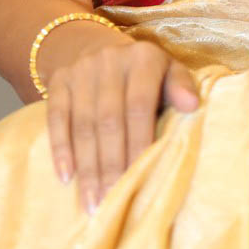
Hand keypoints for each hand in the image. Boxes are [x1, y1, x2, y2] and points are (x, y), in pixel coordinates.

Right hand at [45, 36, 198, 213]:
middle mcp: (110, 59)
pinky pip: (56, 116)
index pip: (139, 105)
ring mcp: (81, 69)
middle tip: (112, 201)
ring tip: (92, 201)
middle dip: (110, 164)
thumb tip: (192, 106)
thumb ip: (181, 88)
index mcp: (143, 58)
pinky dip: (60, 148)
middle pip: (109, 119)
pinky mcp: (59, 79)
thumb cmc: (145, 75)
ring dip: (87, 166)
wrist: (98, 48)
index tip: (139, 179)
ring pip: (83, 123)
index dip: (139, 143)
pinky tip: (66, 177)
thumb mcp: (169, 73)